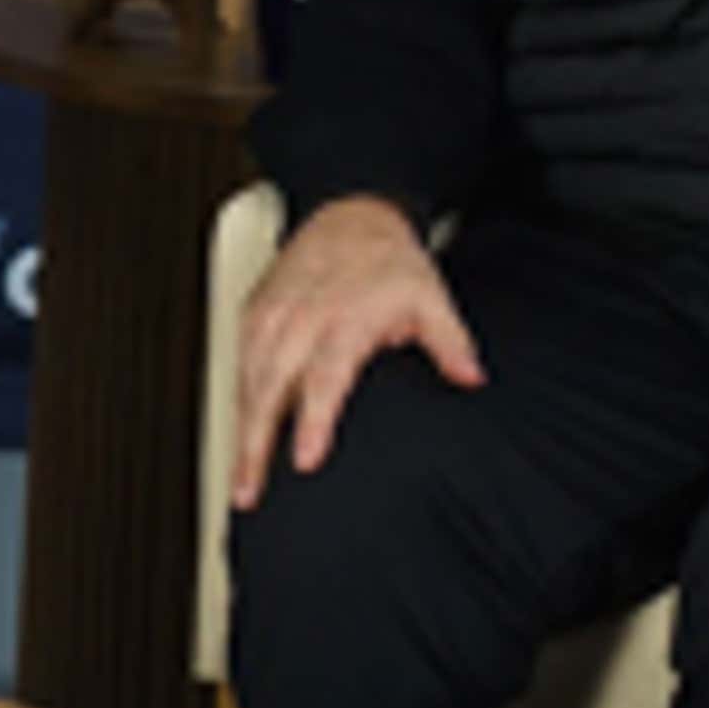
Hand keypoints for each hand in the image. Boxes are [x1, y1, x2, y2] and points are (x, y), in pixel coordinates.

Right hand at [231, 195, 484, 507]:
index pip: (324, 377)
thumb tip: (472, 378)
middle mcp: (300, 319)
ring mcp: (271, 317)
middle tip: (251, 493)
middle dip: (256, 444)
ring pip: (247, 381)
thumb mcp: (431, 297)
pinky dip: (236, 404)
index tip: (304, 460)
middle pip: (270, 389)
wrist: (349, 215)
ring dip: (241, 433)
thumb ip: (451, 341)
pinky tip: (240, 437)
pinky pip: (238, 365)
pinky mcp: (253, 316)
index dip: (312, 421)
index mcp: (342, 319)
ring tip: (241, 481)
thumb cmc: (386, 263)